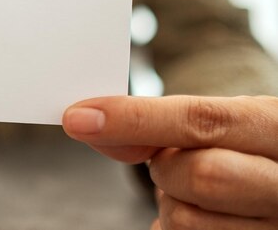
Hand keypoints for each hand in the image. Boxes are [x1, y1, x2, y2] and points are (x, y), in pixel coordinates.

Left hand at [62, 95, 277, 229]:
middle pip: (199, 176)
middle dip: (167, 168)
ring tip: (196, 193)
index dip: (133, 119)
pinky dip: (171, 228)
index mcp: (276, 128)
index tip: (78, 118)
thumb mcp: (222, 123)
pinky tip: (201, 216)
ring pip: (186, 221)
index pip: (200, 121)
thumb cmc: (247, 147)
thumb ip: (161, 124)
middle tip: (170, 163)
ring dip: (170, 203)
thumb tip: (89, 124)